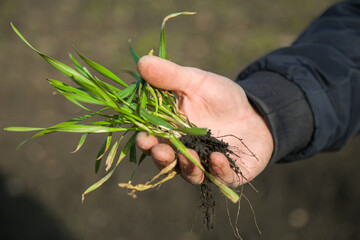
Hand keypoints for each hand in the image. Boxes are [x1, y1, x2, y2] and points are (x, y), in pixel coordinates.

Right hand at [136, 55, 272, 186]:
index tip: (142, 137)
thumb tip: (142, 62)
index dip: (145, 140)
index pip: (152, 138)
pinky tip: (217, 158)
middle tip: (161, 151)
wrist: (255, 111)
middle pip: (166, 160)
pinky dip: (217, 170)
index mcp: (171, 131)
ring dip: (186, 167)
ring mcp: (204, 164)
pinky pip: (219, 177)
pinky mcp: (227, 173)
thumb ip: (170, 76)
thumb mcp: (195, 81)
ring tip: (189, 155)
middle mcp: (183, 151)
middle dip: (161, 157)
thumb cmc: (220, 96)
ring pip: (189, 173)